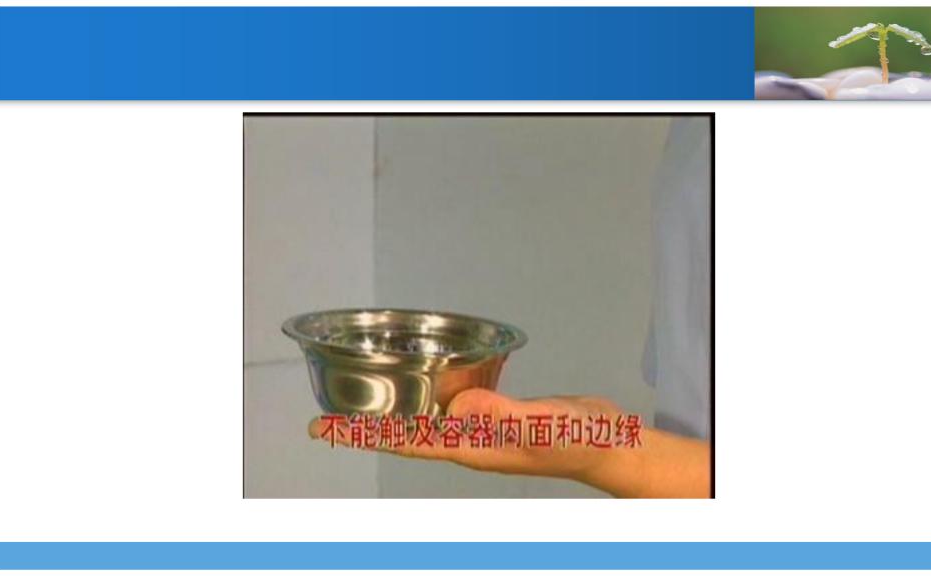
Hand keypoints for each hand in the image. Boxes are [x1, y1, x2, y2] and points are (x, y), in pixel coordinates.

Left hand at [308, 388, 709, 497]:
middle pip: (404, 433)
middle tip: (326, 414)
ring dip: (391, 411)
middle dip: (366, 426)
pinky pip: (447, 403)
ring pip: (423, 419)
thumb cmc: (577, 437)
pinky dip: (426, 392)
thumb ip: (502, 415)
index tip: (323, 430)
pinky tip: (422, 377)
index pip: (403, 442)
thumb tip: (457, 404)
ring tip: (361, 399)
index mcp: (469, 446)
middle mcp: (466, 440)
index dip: (362, 435)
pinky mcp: (493, 413)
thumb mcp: (541, 424)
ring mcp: (480, 428)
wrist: (608, 441)